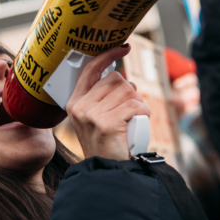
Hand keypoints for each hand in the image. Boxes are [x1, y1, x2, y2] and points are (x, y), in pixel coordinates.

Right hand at [66, 45, 149, 160]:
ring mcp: (92, 115)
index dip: (107, 55)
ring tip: (133, 119)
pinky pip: (134, 105)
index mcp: (75, 103)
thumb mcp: (97, 119)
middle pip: (115, 79)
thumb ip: (103, 99)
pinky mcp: (107, 123)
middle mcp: (80, 107)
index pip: (91, 69)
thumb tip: (125, 78)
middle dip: (130, 91)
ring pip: (127, 91)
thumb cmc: (107, 145)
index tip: (122, 47)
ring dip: (138, 103)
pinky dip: (143, 111)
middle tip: (130, 111)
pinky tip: (139, 121)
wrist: (108, 172)